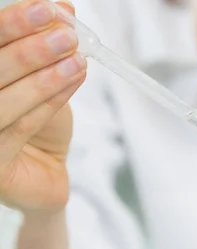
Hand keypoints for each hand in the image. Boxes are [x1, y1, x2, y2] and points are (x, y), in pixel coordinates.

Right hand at [0, 0, 85, 213]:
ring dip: (43, 77)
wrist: (43, 171)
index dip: (11, 23)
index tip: (48, 9)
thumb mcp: (40, 77)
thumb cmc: (33, 120)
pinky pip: (20, 127)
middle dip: (27, 49)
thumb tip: (63, 9)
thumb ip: (44, 44)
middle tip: (66, 35)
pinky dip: (50, 101)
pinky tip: (74, 81)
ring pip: (3, 100)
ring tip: (77, 60)